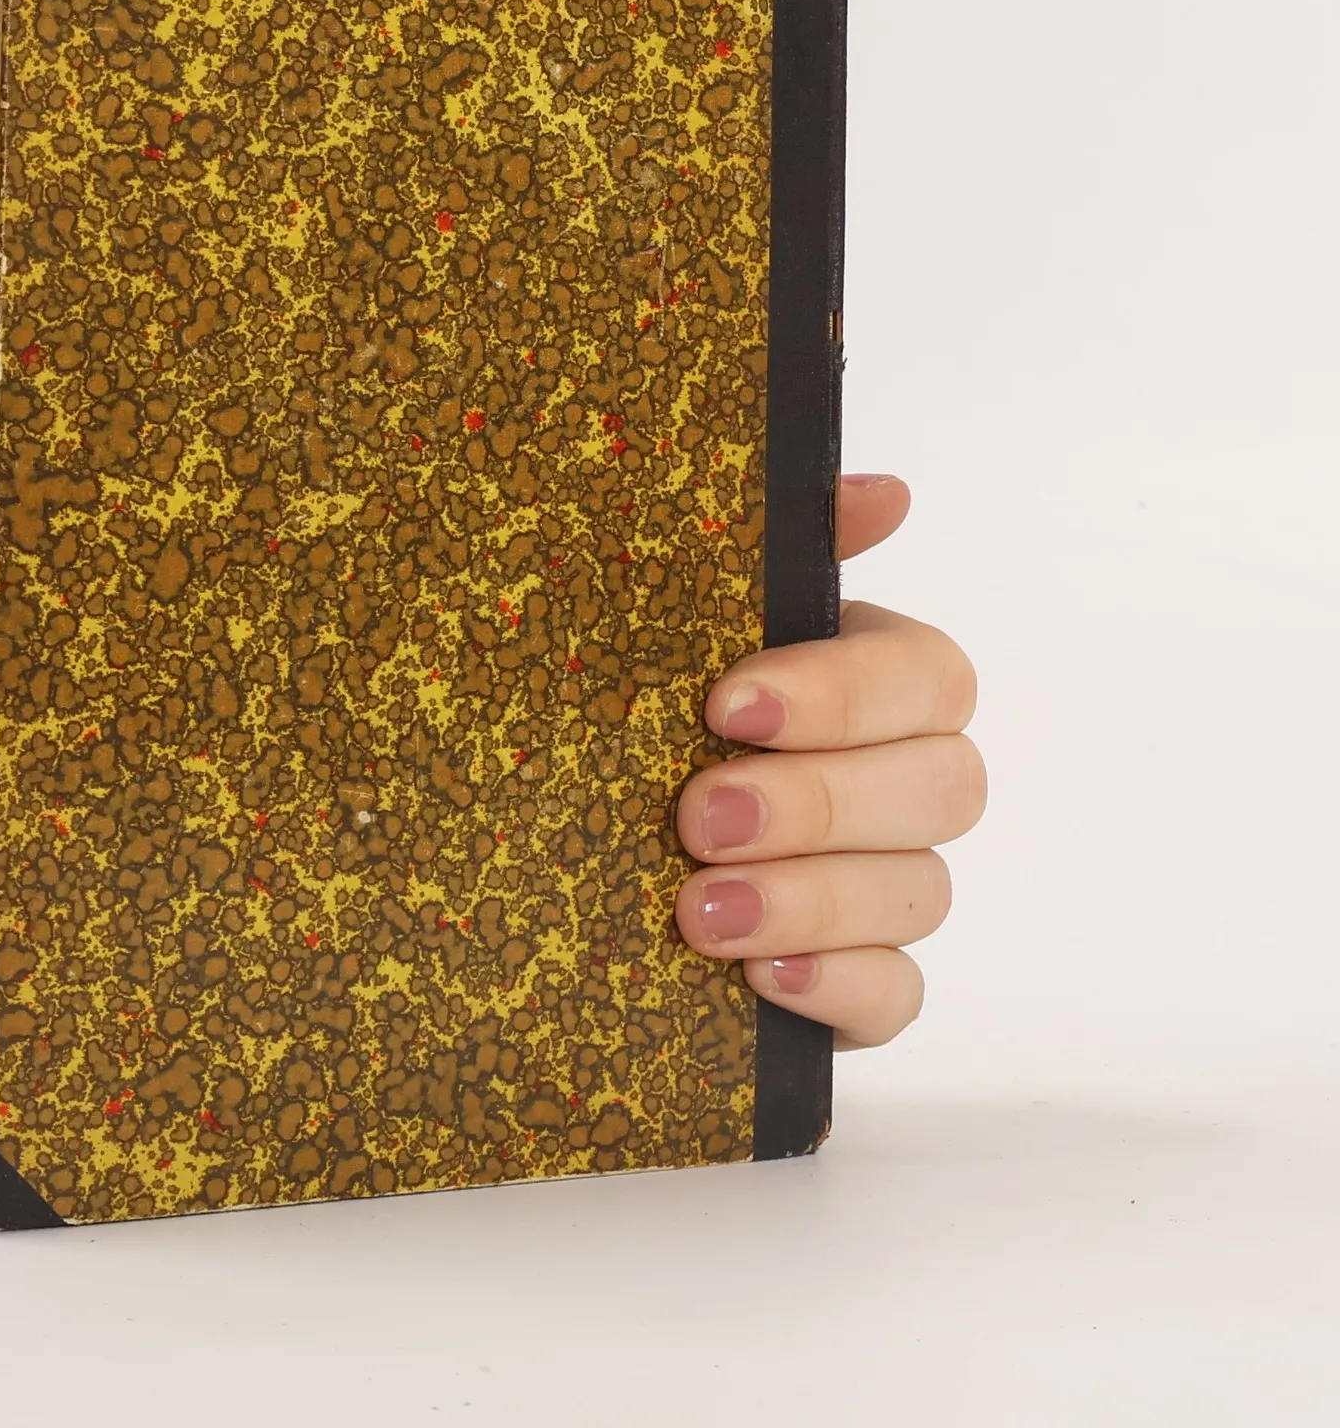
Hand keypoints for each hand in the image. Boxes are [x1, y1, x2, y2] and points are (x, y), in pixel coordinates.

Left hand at [673, 475, 981, 1048]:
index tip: (725, 705)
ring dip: (812, 899)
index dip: (842, 692)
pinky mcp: (856, 985)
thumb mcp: (668, 622)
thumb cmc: (625, 710)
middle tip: (696, 816)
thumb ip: (772, 550)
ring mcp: (881, 889)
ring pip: (923, 893)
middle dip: (817, 801)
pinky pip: (899, 998)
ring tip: (697, 910)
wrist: (546, 848)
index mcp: (862, 679)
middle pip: (945, 786)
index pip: (927, 675)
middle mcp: (891, 780)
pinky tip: (761, 975)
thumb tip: (887, 493)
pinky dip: (839, 985)